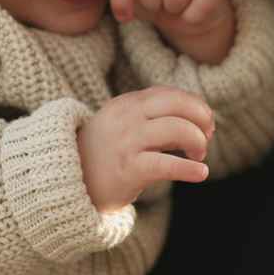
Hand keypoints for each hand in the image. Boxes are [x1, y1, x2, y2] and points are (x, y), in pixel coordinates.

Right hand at [77, 86, 213, 212]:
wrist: (67, 180)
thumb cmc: (104, 154)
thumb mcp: (126, 126)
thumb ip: (157, 120)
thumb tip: (200, 123)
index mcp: (128, 103)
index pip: (172, 94)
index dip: (196, 107)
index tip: (205, 125)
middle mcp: (127, 117)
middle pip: (178, 104)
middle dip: (202, 119)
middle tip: (207, 137)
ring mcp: (127, 141)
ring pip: (177, 130)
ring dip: (198, 142)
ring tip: (198, 157)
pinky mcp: (128, 168)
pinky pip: (166, 164)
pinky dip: (189, 169)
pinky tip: (201, 173)